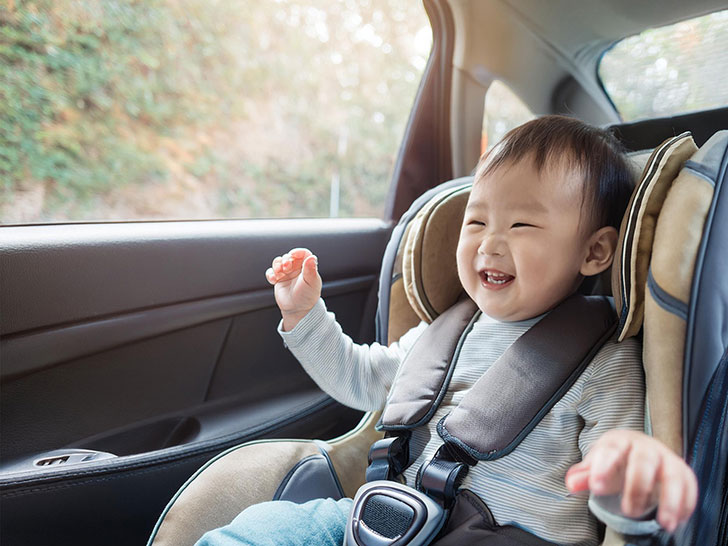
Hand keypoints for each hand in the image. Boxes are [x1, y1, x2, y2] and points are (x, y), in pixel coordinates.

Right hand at [265, 248, 321, 330]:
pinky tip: (274, 279)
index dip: (298, 252)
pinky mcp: (278, 280)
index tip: (293, 254)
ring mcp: (287, 274)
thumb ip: (311, 269)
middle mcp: (297, 269)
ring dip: (276, 264)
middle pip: (289, 256)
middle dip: (285, 259)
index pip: (303, 254)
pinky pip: (271, 272)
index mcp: (307, 267)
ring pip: (278, 262)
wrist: (298, 310)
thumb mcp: (311, 283)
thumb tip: (312, 257)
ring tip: (279, 272)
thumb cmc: (307, 297)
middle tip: (286, 266)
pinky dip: (270, 274)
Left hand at [565, 429, 697, 532]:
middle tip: (629, 511)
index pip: (611, 450)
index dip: (603, 467)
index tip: (596, 487)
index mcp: (619, 442)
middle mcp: (645, 448)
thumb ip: (583, 475)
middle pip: (644, 461)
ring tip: (664, 524)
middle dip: (637, 487)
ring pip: (673, 475)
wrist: (636, 452)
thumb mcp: (597, 465)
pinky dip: (686, 505)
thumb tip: (572, 484)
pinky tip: (677, 521)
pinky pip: (690, 487)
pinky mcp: (683, 473)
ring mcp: (666, 459)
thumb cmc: (614, 460)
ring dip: (670, 501)